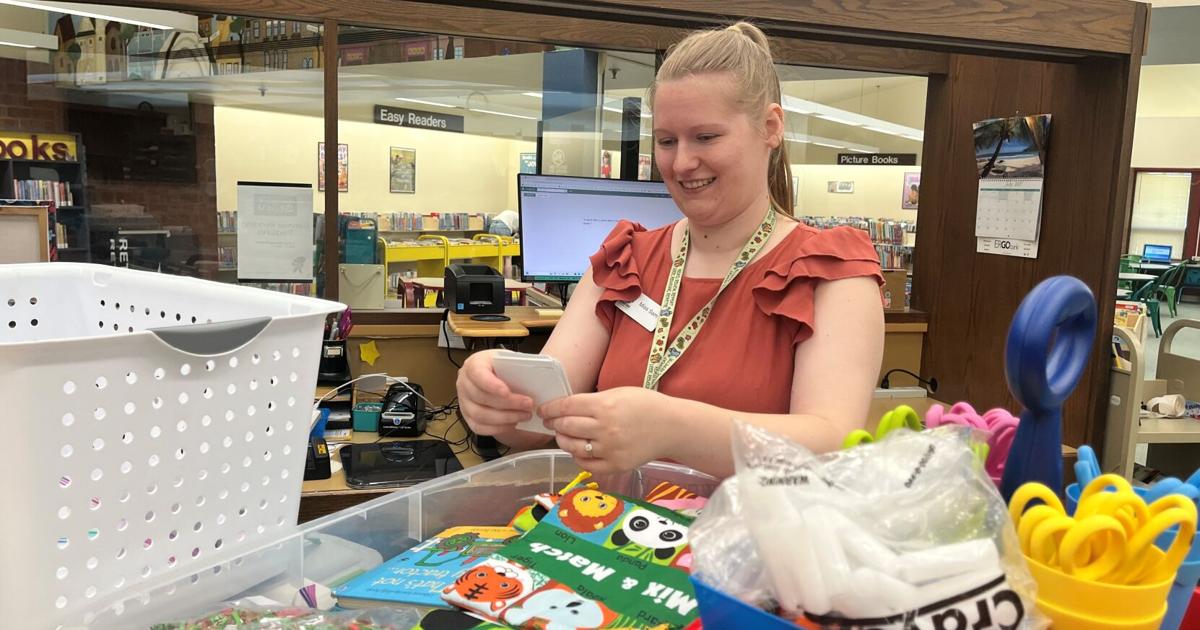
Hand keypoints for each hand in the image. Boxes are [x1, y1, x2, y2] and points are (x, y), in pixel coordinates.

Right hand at [456, 350, 533, 435]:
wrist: (496, 378)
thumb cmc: (504, 368)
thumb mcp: (510, 360)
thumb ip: (518, 366)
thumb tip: (534, 373)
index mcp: (474, 364)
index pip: (477, 373)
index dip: (491, 384)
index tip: (507, 392)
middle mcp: (464, 383)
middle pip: (481, 397)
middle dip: (507, 403)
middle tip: (528, 404)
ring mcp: (463, 401)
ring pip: (480, 415)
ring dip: (506, 418)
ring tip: (525, 415)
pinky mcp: (468, 417)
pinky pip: (479, 427)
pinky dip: (498, 428)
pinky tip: (513, 423)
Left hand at [539, 387, 671, 473]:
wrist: (672, 427)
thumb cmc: (646, 405)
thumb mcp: (619, 393)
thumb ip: (593, 400)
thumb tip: (566, 407)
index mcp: (605, 405)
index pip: (566, 407)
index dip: (550, 409)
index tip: (543, 410)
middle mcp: (605, 428)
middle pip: (566, 427)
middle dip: (554, 424)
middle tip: (551, 422)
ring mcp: (610, 449)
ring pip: (573, 447)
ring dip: (563, 440)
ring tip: (563, 435)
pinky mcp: (616, 465)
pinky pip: (587, 464)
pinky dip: (578, 457)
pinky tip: (578, 450)